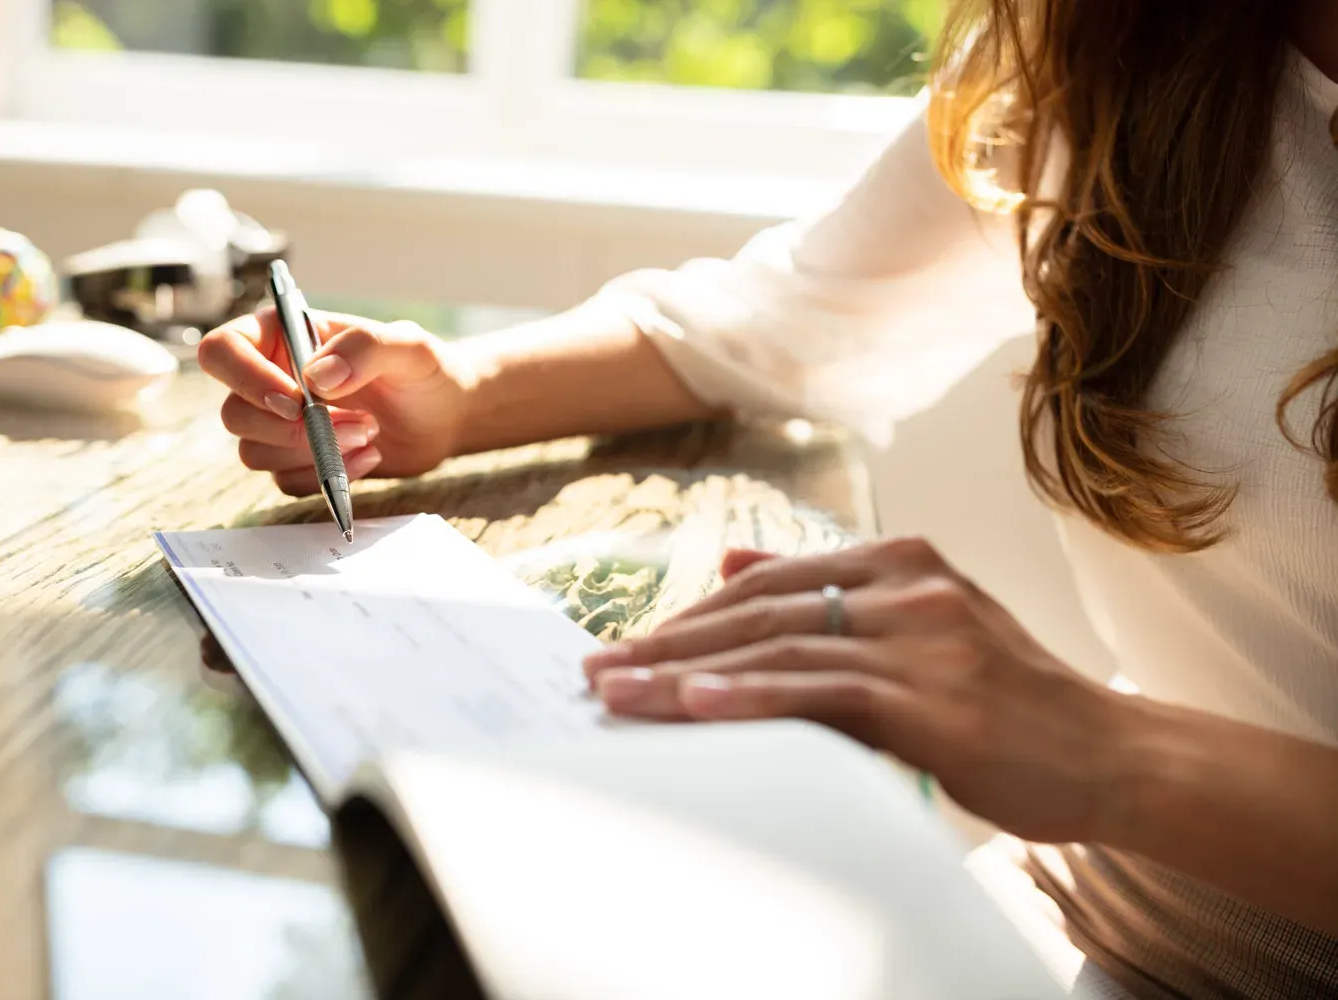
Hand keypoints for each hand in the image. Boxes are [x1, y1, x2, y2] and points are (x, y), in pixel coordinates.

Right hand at [198, 309, 470, 494]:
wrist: (446, 415)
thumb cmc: (424, 370)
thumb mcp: (408, 346)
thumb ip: (364, 348)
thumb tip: (316, 377)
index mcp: (281, 335)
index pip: (222, 350)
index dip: (246, 379)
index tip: (296, 401)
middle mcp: (271, 379)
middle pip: (234, 413)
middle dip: (291, 430)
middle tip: (355, 422)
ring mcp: (281, 424)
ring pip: (254, 453)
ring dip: (312, 453)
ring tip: (369, 433)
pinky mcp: (299, 461)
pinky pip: (286, 481)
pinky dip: (325, 477)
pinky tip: (368, 457)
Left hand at [582, 538, 1130, 844]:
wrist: (1113, 754)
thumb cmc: (1009, 701)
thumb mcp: (921, 626)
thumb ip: (830, 592)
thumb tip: (728, 562)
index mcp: (902, 560)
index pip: (768, 580)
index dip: (690, 612)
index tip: (629, 644)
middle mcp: (908, 586)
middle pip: (759, 609)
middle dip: (670, 641)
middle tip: (598, 670)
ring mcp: (923, 637)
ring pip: (779, 646)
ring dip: (686, 671)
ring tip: (618, 693)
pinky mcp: (934, 698)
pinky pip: (824, 691)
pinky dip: (753, 694)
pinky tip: (696, 703)